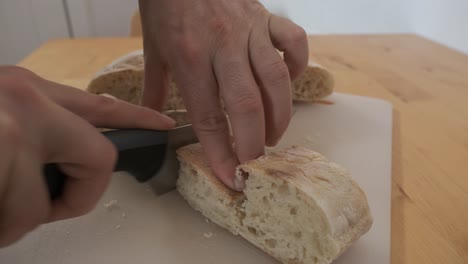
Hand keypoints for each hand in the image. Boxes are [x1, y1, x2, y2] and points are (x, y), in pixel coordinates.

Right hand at [0, 66, 174, 246]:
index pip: (101, 107)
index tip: (164, 126)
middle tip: (48, 207)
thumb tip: (58, 167)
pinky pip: (21, 212)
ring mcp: (20, 122)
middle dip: (79, 195)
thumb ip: (37, 132)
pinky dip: (2, 222)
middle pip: (100, 158)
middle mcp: (30, 99)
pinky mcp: (5, 145)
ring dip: (19, 215)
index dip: (137, 120)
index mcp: (29, 91)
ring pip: (53, 195)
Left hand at [139, 0, 307, 189]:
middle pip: (247, 104)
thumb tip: (153, 123)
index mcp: (189, 58)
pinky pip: (294, 42)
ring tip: (273, 134)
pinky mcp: (266, 16)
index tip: (232, 178)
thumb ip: (155, 88)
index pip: (209, 116)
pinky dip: (297, 66)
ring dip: (280, 115)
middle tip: (256, 162)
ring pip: (276, 80)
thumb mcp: (153, 48)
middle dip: (255, 142)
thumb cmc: (165, 5)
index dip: (222, 152)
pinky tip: (287, 83)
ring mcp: (249, 29)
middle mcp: (222, 46)